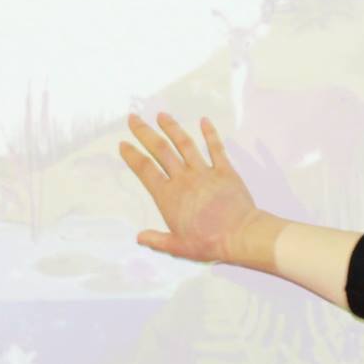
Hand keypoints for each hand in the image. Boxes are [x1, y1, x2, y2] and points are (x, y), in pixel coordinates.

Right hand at [117, 111, 267, 264]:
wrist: (240, 235)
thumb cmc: (209, 243)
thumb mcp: (177, 247)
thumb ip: (156, 240)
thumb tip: (139, 237)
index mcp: (168, 197)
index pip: (145, 170)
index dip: (132, 156)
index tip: (123, 144)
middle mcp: (184, 179)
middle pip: (160, 150)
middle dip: (145, 133)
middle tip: (133, 119)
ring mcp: (204, 172)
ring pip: (184, 144)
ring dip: (172, 128)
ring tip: (161, 115)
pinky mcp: (225, 171)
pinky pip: (216, 148)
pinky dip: (210, 133)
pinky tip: (204, 121)